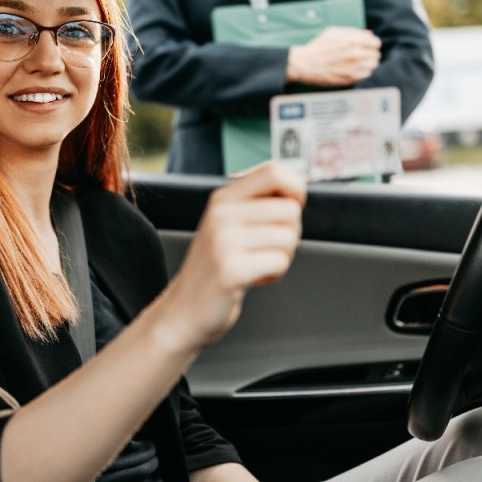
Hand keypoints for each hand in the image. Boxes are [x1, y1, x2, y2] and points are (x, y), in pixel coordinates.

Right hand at [156, 162, 305, 349]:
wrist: (184, 310)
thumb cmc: (214, 268)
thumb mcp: (227, 224)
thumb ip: (256, 203)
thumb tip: (297, 188)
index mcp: (223, 198)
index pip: (274, 171)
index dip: (296, 189)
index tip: (290, 208)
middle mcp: (222, 214)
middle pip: (290, 209)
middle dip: (290, 233)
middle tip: (266, 248)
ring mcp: (224, 241)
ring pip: (288, 237)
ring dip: (281, 257)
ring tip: (257, 263)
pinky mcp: (231, 269)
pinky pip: (280, 262)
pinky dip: (274, 274)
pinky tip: (254, 278)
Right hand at [286, 26, 381, 86]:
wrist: (306, 64)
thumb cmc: (319, 46)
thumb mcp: (334, 32)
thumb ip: (353, 32)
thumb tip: (368, 34)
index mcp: (353, 41)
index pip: (376, 43)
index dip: (372, 43)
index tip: (368, 45)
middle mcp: (356, 54)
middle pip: (376, 54)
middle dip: (370, 53)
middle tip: (362, 53)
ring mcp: (354, 68)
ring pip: (373, 65)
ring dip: (368, 63)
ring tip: (358, 61)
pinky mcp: (351, 79)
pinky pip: (367, 74)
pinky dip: (363, 71)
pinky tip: (354, 68)